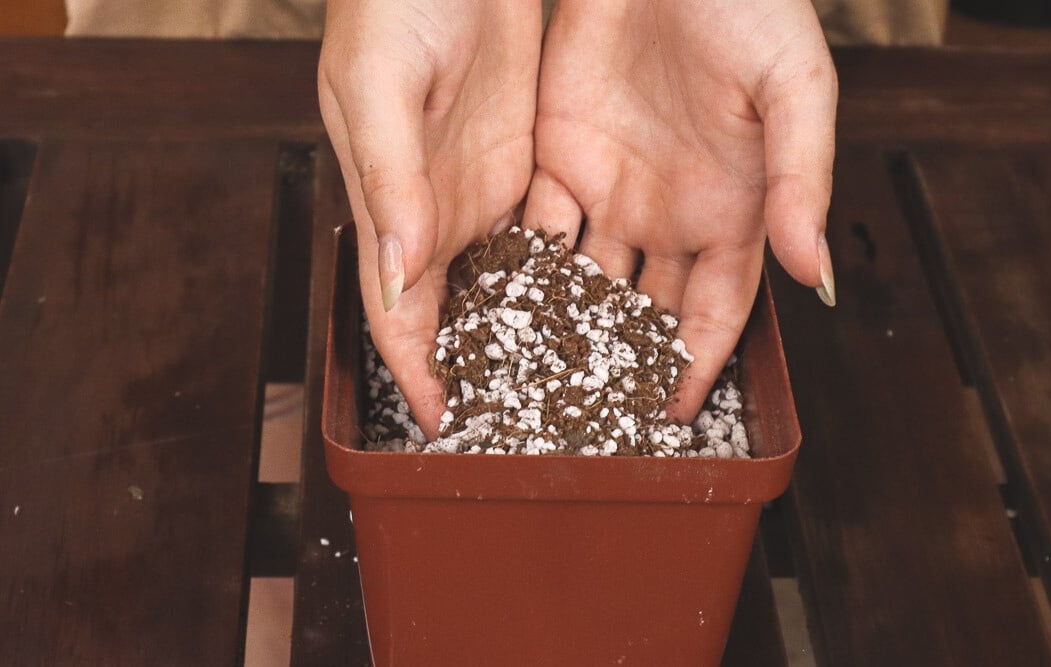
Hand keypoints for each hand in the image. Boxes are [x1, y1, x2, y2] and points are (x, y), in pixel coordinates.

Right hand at [319, 0, 541, 436]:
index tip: (444, 424)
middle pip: (458, 313)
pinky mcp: (529, 165)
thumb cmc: (393, 3)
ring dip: (533, 334)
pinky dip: (568, 278)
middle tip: (525, 424)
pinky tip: (602, 310)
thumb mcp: (384, 86)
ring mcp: (486, 192)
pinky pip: (550, 238)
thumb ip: (392, 180)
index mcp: (390, 206)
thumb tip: (399, 271)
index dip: (416, 371)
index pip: (397, 311)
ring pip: (509, 286)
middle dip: (483, 369)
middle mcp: (438, 215)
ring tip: (576, 384)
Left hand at [525, 0, 837, 422]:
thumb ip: (802, 184)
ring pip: (585, 278)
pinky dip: (519, 268)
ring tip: (530, 379)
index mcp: (732, 212)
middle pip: (645, 308)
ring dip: (562, 327)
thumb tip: (817, 279)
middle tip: (587, 416)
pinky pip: (537, 226)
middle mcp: (671, 214)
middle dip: (622, 361)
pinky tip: (497, 308)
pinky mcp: (560, 155)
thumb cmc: (750, 6)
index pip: (715, 311)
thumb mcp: (795, 91)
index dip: (695, 363)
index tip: (668, 416)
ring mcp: (612, 188)